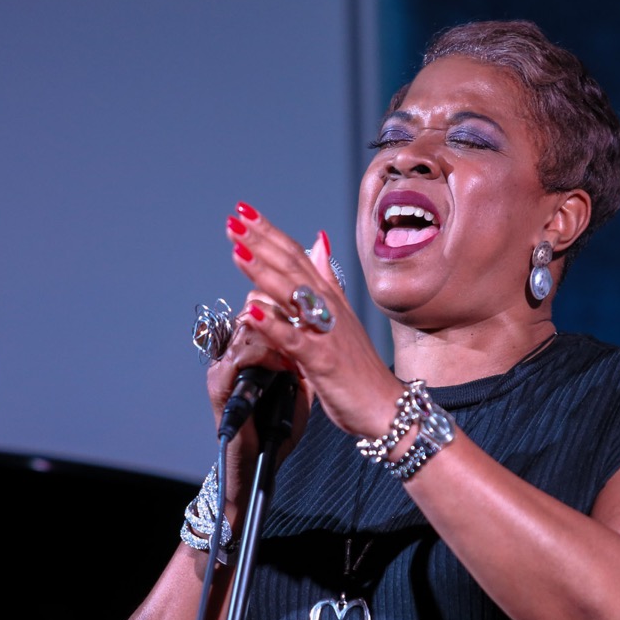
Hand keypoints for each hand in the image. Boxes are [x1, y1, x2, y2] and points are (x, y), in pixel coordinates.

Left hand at [225, 202, 405, 441]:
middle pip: (291, 266)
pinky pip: (294, 339)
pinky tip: (251, 312)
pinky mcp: (322, 360)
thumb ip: (327, 278)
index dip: (270, 233)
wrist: (385, 406)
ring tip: (237, 251)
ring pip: (292, 295)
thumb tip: (318, 241)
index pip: (296, 255)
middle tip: (234, 220)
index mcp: (329, 298)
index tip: (244, 213)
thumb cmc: (360, 367)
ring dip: (263, 272)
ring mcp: (326, 333)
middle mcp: (328, 308)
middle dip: (260, 242)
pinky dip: (273, 324)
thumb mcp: (342, 315)